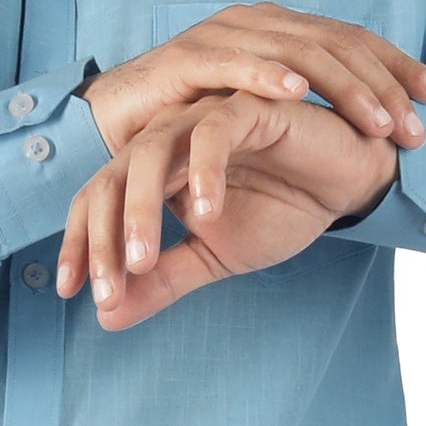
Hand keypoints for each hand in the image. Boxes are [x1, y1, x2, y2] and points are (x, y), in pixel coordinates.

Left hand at [56, 87, 404, 329]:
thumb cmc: (284, 207)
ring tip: (144, 261)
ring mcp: (205, 117)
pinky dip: (204, 171)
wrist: (352, 184)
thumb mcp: (216, 257)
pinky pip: (214, 132)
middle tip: (110, 288)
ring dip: (140, 208)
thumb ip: (164, 280)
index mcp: (155, 168)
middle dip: (103, 234)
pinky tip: (206, 212)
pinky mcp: (249, 106)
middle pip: (112, 175)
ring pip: (151, 151)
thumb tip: (106, 318)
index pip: (97, 199)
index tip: (73, 293)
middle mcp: (170, 137)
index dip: (81, 243)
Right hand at [75, 2, 425, 160]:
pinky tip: (299, 94)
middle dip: (382, 84)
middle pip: (335, 44)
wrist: (117, 120)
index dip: (397, 63)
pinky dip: (267, 75)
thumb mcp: (263, 105)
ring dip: (342, 87)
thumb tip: (375, 119)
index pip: (351, 39)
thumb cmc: (194, 117)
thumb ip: (308, 101)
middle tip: (415, 126)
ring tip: (376, 121)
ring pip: (297, 53)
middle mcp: (257, 22)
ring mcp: (221, 36)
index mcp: (280, 28)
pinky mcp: (185, 59)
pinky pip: (234, 64)